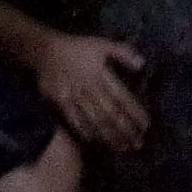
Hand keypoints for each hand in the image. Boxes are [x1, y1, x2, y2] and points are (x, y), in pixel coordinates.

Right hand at [33, 32, 151, 152]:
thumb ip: (123, 53)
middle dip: (125, 130)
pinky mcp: (60, 102)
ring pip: (95, 120)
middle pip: (111, 113)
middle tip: (137, 144)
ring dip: (109, 135)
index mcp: (102, 74)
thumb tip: (142, 64)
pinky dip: (85, 131)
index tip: (145, 126)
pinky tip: (95, 141)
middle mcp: (90, 88)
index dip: (135, 113)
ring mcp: (74, 97)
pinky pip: (75, 120)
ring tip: (121, 147)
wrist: (46, 50)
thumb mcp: (103, 44)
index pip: (122, 97)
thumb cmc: (78, 48)